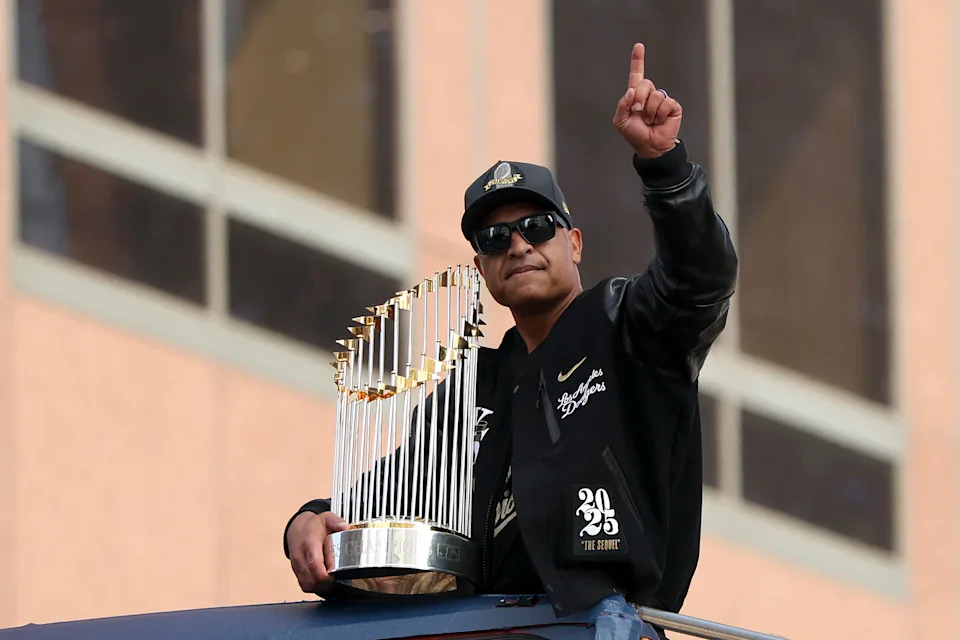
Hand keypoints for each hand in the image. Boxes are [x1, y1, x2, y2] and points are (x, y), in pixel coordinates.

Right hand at [286, 511, 349, 593]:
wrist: (296, 528)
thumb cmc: (312, 526)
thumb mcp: (326, 518)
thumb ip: (336, 521)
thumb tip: (346, 527)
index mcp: (309, 544)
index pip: (314, 564)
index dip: (325, 575)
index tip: (336, 578)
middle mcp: (300, 557)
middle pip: (310, 579)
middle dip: (325, 585)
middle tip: (339, 583)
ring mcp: (297, 566)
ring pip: (306, 585)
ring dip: (320, 588)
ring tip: (333, 586)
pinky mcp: (297, 572)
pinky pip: (304, 585)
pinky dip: (315, 589)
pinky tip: (325, 587)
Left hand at [612, 43, 682, 158]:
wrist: (650, 146)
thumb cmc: (635, 134)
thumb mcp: (621, 121)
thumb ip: (622, 105)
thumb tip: (631, 91)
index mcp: (636, 95)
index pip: (636, 75)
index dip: (637, 61)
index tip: (639, 46)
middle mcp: (649, 95)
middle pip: (645, 84)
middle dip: (639, 99)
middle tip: (638, 113)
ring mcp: (661, 100)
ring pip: (655, 96)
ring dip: (650, 112)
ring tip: (650, 121)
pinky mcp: (672, 106)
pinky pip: (666, 103)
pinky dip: (660, 115)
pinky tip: (659, 121)